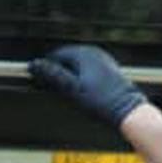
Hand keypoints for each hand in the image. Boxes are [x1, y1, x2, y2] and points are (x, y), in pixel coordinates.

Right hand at [28, 44, 146, 128]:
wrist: (128, 110)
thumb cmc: (100, 101)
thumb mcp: (71, 89)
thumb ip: (52, 75)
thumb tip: (34, 64)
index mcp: (83, 53)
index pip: (55, 56)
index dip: (46, 69)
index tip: (42, 83)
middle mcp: (94, 52)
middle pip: (67, 59)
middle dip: (59, 72)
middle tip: (55, 91)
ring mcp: (103, 60)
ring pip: (78, 65)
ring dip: (70, 77)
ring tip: (70, 94)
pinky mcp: (109, 69)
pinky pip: (88, 70)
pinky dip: (82, 79)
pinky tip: (84, 93)